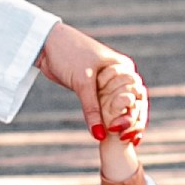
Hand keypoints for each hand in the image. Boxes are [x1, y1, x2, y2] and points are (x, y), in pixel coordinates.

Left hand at [40, 22, 147, 138]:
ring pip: (119, 107)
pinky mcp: (94, 90)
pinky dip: (108, 120)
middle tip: (127, 140)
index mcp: (124, 67)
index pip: (137, 95)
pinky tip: (109, 135)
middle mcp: (120, 76)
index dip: (135, 115)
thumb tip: (100, 135)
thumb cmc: (69, 54)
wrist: (46, 44)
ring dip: (122, 123)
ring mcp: (107, 83)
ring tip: (124, 141)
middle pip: (132, 103)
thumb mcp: (82, 82)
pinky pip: (105, 108)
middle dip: (131, 122)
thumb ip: (92, 109)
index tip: (127, 132)